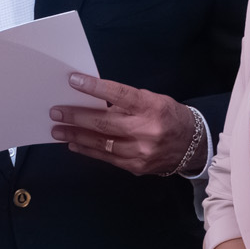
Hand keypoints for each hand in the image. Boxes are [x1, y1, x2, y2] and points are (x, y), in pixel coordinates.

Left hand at [51, 74, 206, 177]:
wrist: (193, 145)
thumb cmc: (169, 116)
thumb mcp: (153, 100)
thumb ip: (126, 101)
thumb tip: (93, 99)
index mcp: (152, 107)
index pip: (119, 95)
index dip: (94, 88)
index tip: (73, 81)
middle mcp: (147, 130)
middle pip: (104, 122)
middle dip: (76, 116)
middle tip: (56, 112)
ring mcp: (141, 152)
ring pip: (101, 144)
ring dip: (76, 136)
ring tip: (58, 130)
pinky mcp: (137, 167)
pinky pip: (107, 158)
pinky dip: (88, 150)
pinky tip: (74, 144)